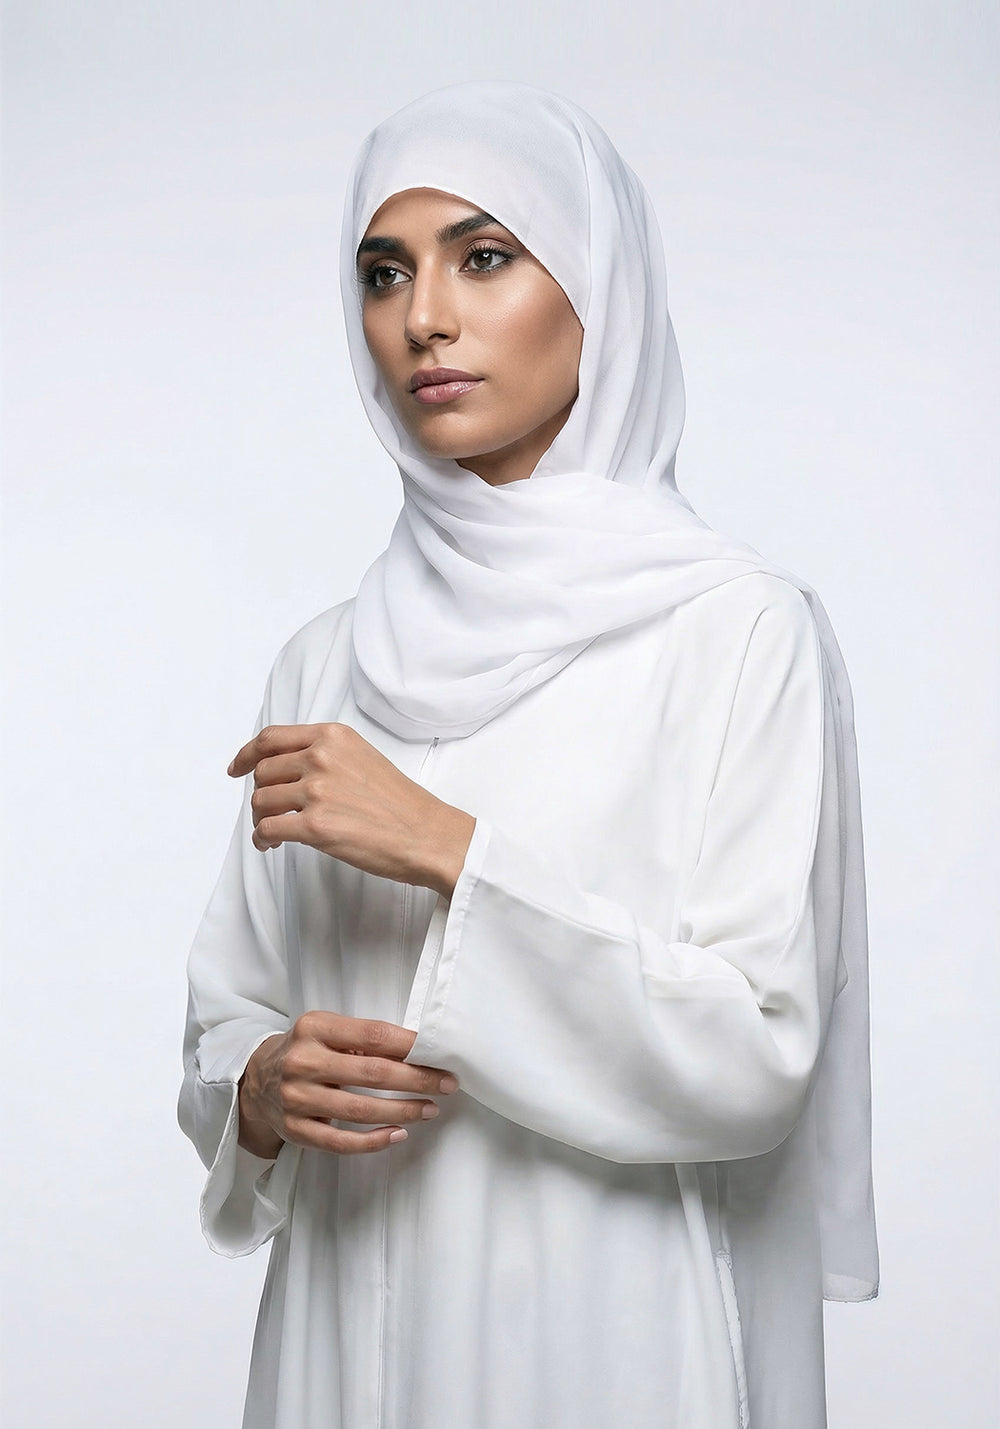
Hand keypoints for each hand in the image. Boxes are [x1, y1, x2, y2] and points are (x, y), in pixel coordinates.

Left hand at [228, 722, 475, 897]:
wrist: (427, 834)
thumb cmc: (400, 803)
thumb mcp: (363, 757)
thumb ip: (326, 754)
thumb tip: (287, 769)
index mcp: (333, 737)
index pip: (271, 738)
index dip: (247, 753)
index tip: (237, 767)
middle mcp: (321, 758)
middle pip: (263, 772)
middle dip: (261, 794)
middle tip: (270, 812)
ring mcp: (317, 791)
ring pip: (260, 800)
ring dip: (261, 818)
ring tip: (275, 832)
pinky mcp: (315, 826)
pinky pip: (267, 828)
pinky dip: (263, 838)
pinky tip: (272, 844)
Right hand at [237, 1011, 459, 1158]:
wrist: (255, 1079)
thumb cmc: (305, 1050)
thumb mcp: (326, 1030)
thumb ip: (362, 1038)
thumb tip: (416, 1052)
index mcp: (314, 1027)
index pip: (373, 1034)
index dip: (411, 1046)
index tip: (439, 1053)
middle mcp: (303, 1061)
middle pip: (373, 1073)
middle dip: (417, 1080)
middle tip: (447, 1084)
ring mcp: (296, 1098)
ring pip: (360, 1110)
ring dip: (403, 1111)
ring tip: (430, 1109)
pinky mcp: (295, 1130)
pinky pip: (340, 1143)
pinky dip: (374, 1141)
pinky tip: (398, 1134)